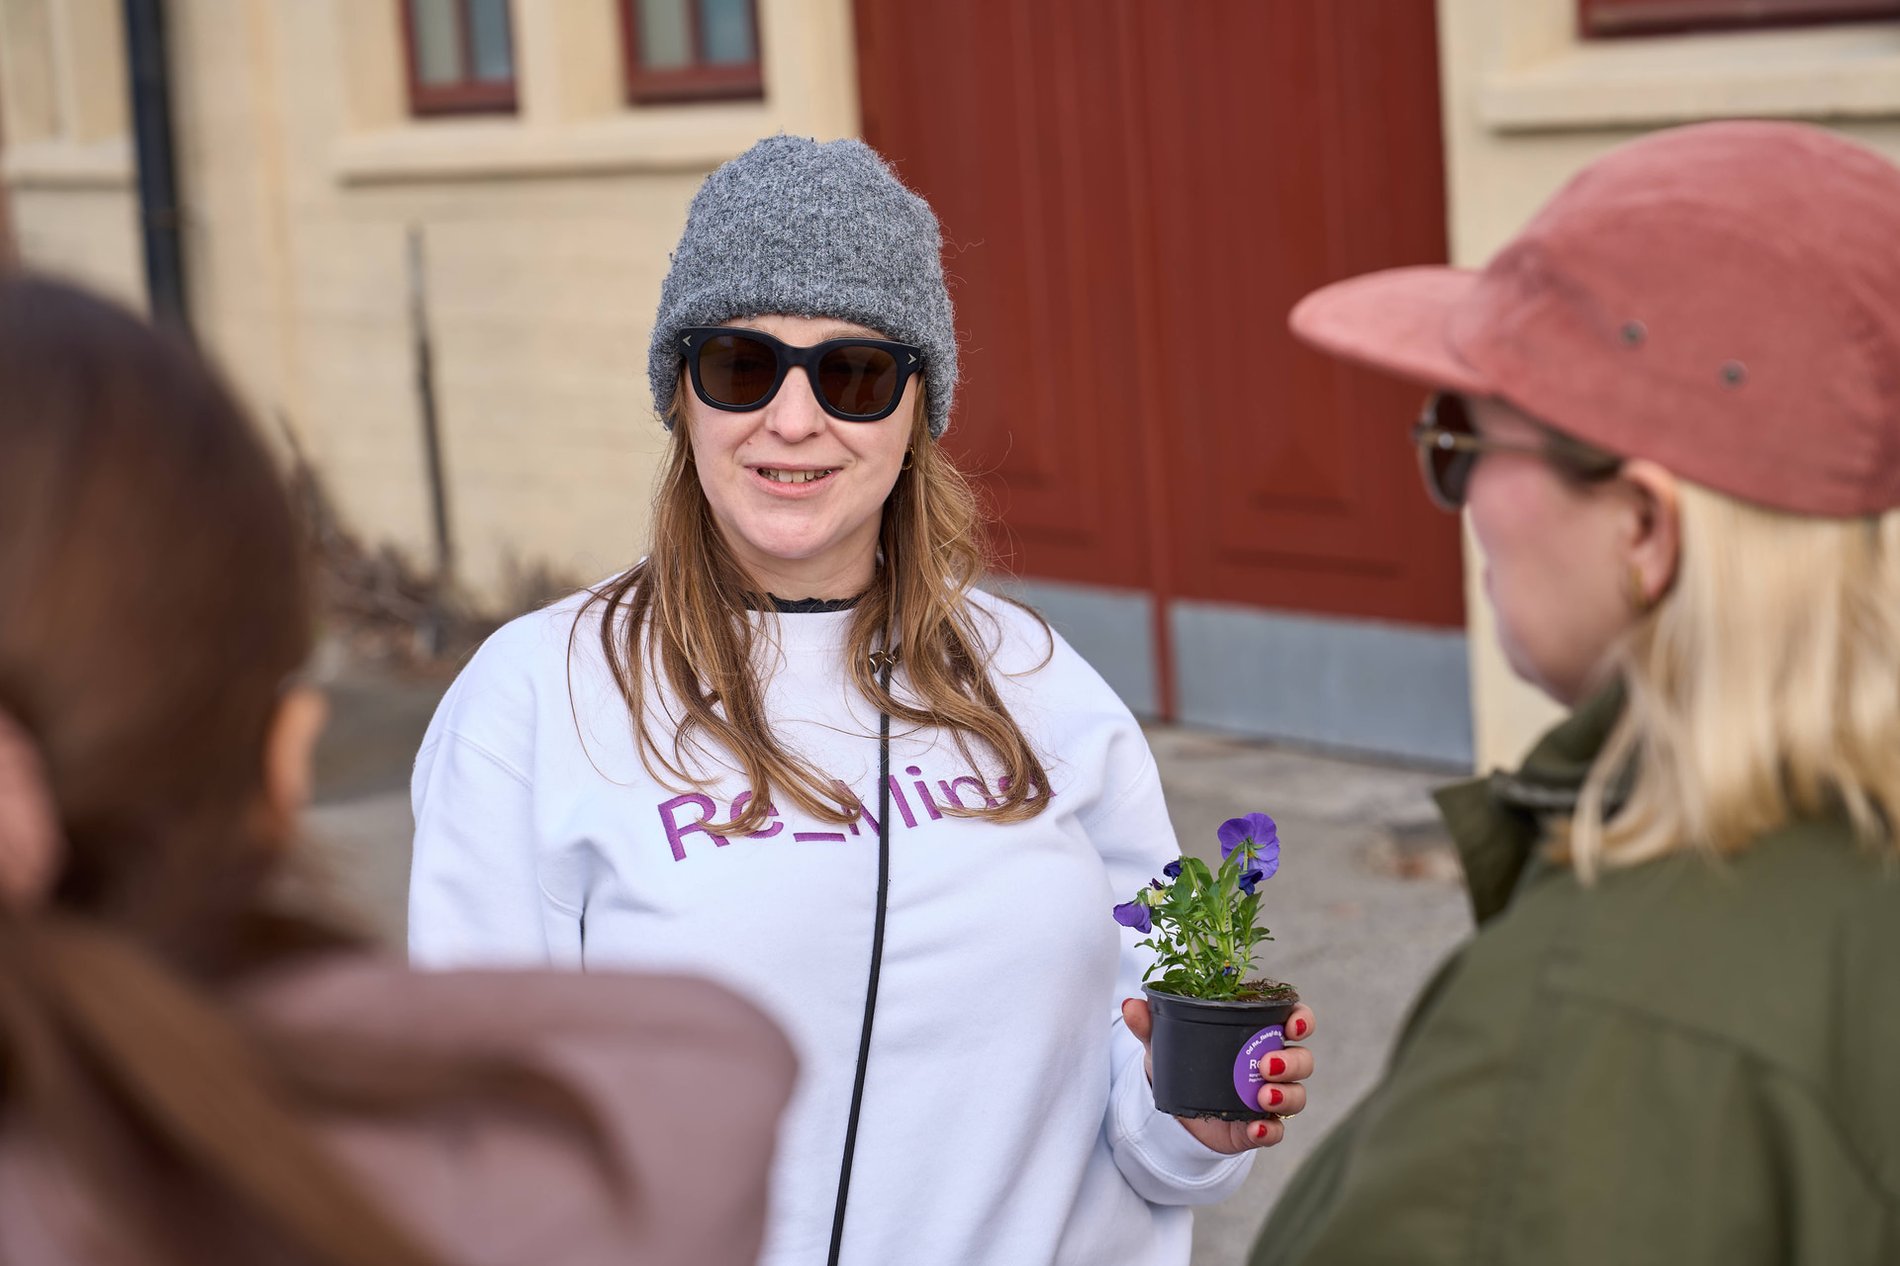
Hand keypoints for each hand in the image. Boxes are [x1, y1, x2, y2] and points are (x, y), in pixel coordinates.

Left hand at [1120, 997, 1314, 1154]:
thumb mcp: (1165, 1043)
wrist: (1173, 1111)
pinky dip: (1269, 1131)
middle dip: (1292, 1062)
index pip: (1295, 1022)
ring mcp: (1269, 1099)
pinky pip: (1276, 1132)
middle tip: (1265, 1064)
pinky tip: (1256, 1129)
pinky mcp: (1259, 1129)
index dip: (1302, 1021)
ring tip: (1262, 1097)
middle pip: (1302, 1060)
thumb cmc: (1182, 1063)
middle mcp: (1272, 1065)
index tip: (1292, 1024)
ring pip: (1297, 1095)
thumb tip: (1130, 1005)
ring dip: (1286, 1095)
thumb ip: (1150, 1024)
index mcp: (1258, 1034)